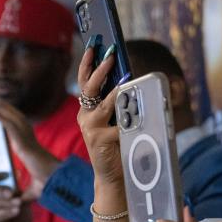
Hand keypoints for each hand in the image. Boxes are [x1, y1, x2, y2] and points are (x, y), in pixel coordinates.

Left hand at [0, 100, 58, 197]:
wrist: (54, 184)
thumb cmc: (48, 186)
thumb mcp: (32, 191)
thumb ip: (24, 194)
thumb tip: (17, 202)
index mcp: (29, 149)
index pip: (18, 131)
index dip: (9, 122)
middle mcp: (28, 141)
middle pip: (15, 119)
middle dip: (4, 110)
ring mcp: (26, 139)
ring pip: (11, 118)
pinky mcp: (23, 142)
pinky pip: (8, 124)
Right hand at [76, 47, 122, 186]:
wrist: (112, 175)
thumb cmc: (116, 145)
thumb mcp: (116, 120)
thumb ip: (119, 103)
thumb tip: (131, 80)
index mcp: (88, 110)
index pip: (85, 81)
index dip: (87, 63)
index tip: (94, 46)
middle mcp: (85, 116)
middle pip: (89, 88)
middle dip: (99, 69)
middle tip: (110, 55)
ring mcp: (90, 128)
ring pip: (103, 104)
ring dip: (115, 91)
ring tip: (124, 80)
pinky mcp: (99, 140)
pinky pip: (117, 124)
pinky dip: (127, 118)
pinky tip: (136, 114)